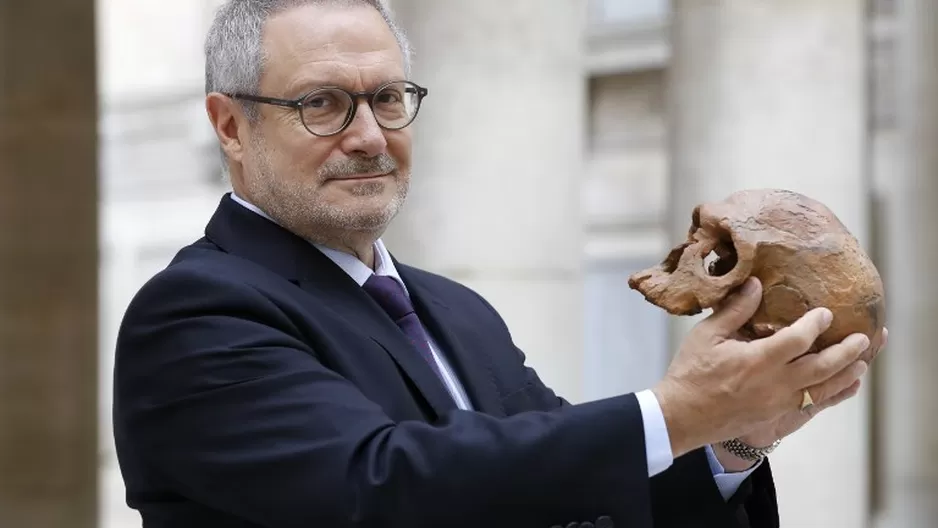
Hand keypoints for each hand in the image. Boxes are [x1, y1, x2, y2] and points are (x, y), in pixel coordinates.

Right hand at [652, 277, 870, 458]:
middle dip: (846, 351)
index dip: (816, 324)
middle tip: (863, 339)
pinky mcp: (776, 415)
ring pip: (823, 389)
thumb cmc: (691, 373)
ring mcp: (778, 403)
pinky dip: (831, 394)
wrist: (682, 417)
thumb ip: (735, 310)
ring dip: (845, 374)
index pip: (799, 338)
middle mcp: (775, 383)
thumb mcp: (706, 335)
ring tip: (861, 363)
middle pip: (823, 366)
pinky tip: (839, 387)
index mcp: (758, 360)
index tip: (825, 313)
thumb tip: (756, 284)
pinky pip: (812, 404)